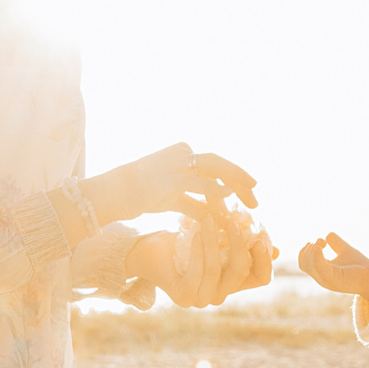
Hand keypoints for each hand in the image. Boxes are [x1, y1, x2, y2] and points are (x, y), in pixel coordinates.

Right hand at [82, 144, 258, 225]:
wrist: (112, 193)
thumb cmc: (139, 195)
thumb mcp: (171, 198)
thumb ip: (192, 202)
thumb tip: (211, 213)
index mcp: (182, 154)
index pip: (215, 164)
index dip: (235, 177)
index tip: (250, 193)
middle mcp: (181, 154)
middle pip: (219, 163)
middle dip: (241, 178)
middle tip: (256, 197)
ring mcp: (175, 164)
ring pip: (213, 168)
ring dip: (235, 182)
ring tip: (251, 197)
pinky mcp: (168, 179)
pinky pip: (197, 183)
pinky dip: (215, 189)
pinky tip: (229, 196)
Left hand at [131, 217, 275, 308]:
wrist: (146, 250)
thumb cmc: (183, 241)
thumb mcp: (218, 239)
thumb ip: (242, 243)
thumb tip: (276, 249)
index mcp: (232, 283)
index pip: (262, 278)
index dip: (265, 258)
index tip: (260, 234)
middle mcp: (220, 295)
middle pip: (242, 271)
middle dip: (240, 243)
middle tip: (233, 220)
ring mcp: (201, 298)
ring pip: (219, 268)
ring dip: (215, 240)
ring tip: (209, 217)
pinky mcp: (183, 296)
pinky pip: (198, 271)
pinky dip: (199, 249)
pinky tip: (196, 232)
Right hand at [296, 232, 368, 296]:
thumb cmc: (360, 266)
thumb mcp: (345, 250)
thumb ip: (336, 243)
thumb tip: (327, 235)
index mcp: (322, 272)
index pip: (304, 263)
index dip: (305, 250)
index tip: (320, 242)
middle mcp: (322, 278)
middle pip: (304, 263)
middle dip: (309, 249)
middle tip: (323, 242)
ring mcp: (327, 280)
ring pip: (309, 265)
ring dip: (312, 251)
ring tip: (322, 243)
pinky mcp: (334, 279)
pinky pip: (320, 267)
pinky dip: (317, 256)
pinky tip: (320, 246)